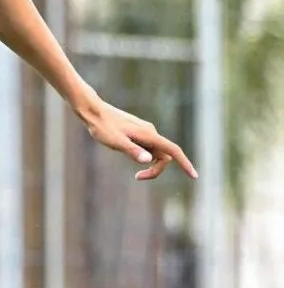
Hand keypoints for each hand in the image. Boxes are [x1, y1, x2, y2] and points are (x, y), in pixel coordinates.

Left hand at [81, 99, 197, 180]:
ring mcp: (144, 131)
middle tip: (137, 177)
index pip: (173, 150)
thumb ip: (132, 151)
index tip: (194, 176)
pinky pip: (146, 147)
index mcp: (148, 134)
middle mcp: (150, 131)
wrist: (93, 110)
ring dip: (147, 162)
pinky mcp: (138, 131)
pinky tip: (122, 148)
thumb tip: (148, 160)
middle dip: (155, 169)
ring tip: (122, 155)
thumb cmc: (102, 127)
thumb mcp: (115, 142)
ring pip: (154, 152)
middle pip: (164, 156)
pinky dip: (141, 154)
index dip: (185, 163)